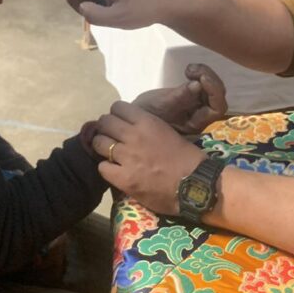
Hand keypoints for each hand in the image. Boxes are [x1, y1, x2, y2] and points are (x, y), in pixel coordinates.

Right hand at [27, 0, 174, 29]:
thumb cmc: (144, 10)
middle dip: (85, 7)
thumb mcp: (116, 19)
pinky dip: (103, 4)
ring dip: (97, 7)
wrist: (169, 2)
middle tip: (111, 14)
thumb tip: (83, 7)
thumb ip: (92, 15)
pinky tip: (122, 7)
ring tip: (120, 11)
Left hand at [91, 101, 206, 214]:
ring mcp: (126, 157)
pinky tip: (114, 170)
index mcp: (147, 122)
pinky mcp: (123, 178)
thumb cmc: (188, 158)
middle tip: (110, 136)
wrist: (194, 185)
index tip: (119, 121)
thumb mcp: (168, 132)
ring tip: (108, 152)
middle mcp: (133, 135)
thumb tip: (133, 127)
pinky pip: (102, 167)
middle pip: (105, 122)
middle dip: (106, 128)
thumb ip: (148, 128)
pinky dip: (106, 168)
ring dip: (102, 146)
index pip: (118, 107)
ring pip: (99, 143)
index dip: (116, 114)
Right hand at [133, 63, 226, 134]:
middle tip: (191, 70)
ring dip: (205, 74)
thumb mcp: (160, 105)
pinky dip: (199, 74)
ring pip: (213, 88)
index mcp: (196, 123)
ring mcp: (197, 105)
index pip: (217, 108)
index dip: (214, 92)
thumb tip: (197, 85)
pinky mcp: (192, 96)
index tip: (200, 79)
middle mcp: (201, 115)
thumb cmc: (146, 115)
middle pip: (218, 96)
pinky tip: (187, 70)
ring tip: (188, 69)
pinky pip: (204, 84)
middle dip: (210, 79)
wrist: (135, 116)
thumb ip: (179, 97)